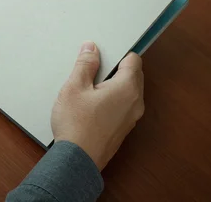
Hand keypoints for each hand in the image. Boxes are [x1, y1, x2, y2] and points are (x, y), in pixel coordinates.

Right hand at [51, 41, 143, 170]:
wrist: (76, 162)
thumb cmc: (76, 125)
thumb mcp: (75, 87)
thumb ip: (85, 64)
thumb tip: (91, 48)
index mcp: (128, 88)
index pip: (133, 59)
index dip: (117, 52)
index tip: (102, 53)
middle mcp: (135, 103)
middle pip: (132, 74)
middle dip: (115, 67)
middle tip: (92, 69)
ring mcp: (131, 118)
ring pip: (127, 91)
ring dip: (113, 84)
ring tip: (89, 87)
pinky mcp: (123, 129)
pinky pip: (122, 105)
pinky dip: (112, 99)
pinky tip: (91, 104)